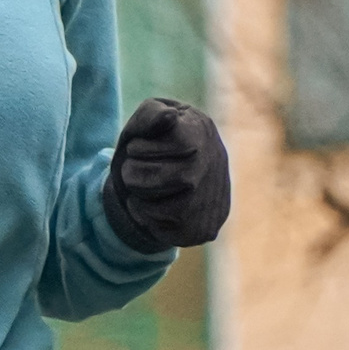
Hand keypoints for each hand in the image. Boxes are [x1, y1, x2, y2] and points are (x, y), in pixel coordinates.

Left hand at [103, 98, 228, 251]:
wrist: (164, 175)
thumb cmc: (151, 143)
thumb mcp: (145, 121)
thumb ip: (151, 115)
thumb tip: (168, 118)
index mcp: (202, 130)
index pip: (173, 144)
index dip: (141, 148)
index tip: (137, 148)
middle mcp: (216, 166)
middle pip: (167, 179)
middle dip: (137, 176)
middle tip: (132, 171)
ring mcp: (215, 200)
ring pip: (165, 210)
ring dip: (141, 200)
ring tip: (143, 189)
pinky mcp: (205, 230)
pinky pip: (168, 234)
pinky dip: (150, 221)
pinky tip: (153, 207)